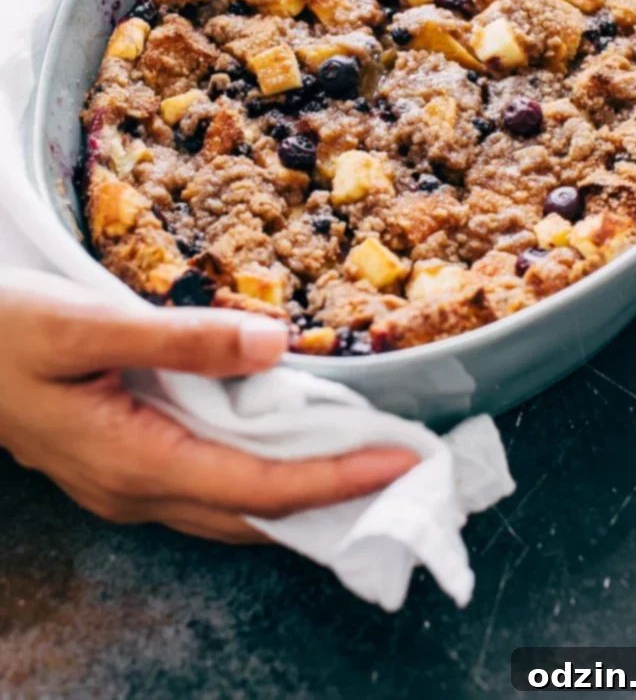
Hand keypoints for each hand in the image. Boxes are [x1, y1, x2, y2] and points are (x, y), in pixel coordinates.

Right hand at [0, 288, 417, 542]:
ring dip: (299, 490)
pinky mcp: (122, 466)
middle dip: (332, 496)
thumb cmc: (3, 332)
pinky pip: (208, 486)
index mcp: (134, 459)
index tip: (399, 461)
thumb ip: (182, 337)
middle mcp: (136, 489)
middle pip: (254, 511)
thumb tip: (272, 344)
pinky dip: (259, 475)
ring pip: (231, 506)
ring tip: (358, 460)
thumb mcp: (88, 322)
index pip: (260, 488)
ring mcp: (126, 486)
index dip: (335, 477)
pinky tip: (284, 445)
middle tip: (400, 467)